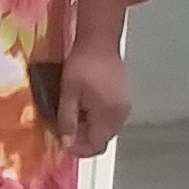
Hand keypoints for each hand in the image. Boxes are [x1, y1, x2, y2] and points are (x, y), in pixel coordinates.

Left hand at [54, 26, 129, 155]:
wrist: (99, 40)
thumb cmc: (83, 63)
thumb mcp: (68, 93)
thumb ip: (67, 120)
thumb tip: (66, 142)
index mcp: (109, 114)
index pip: (96, 145)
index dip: (79, 148)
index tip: (63, 142)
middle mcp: (121, 114)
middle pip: (102, 139)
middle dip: (83, 139)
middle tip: (65, 129)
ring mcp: (125, 106)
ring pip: (106, 130)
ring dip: (89, 129)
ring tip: (74, 117)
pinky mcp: (124, 98)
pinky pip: (109, 118)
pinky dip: (96, 119)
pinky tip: (85, 107)